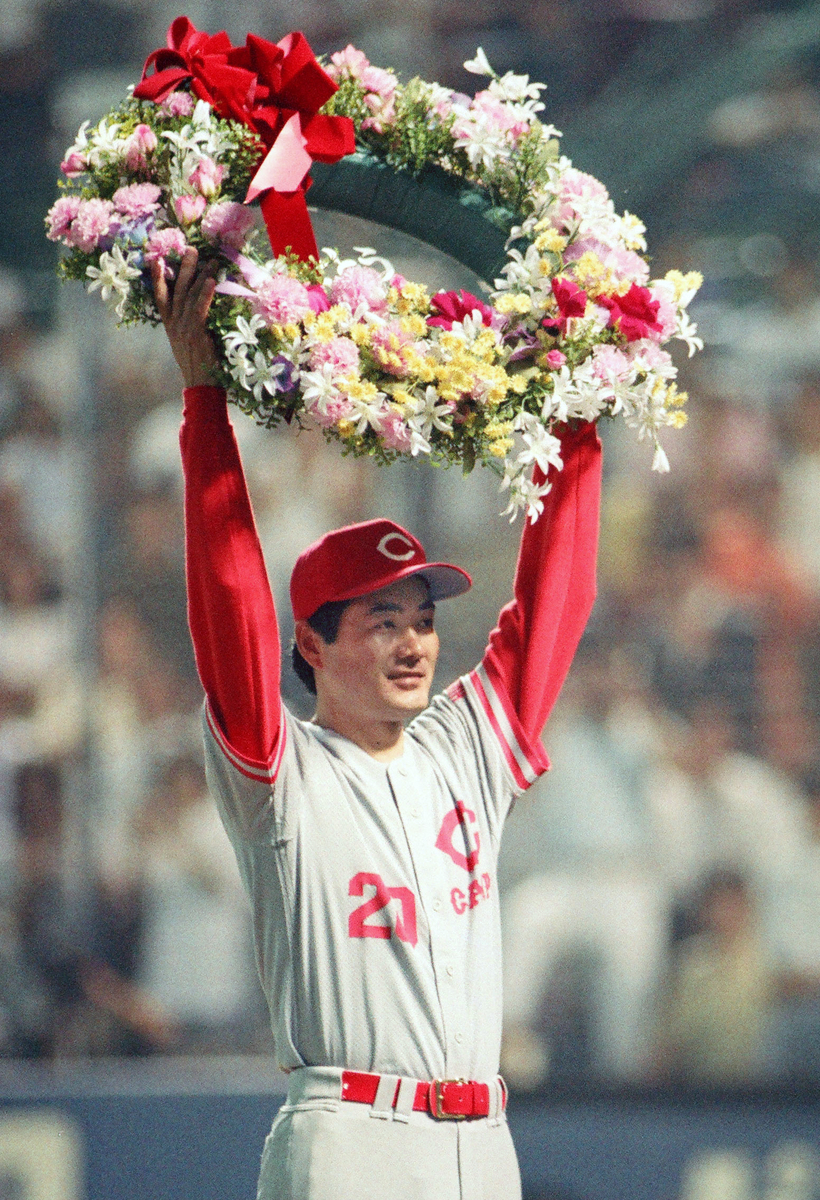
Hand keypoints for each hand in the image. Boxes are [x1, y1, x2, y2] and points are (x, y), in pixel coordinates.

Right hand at [151, 247, 220, 387]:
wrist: (200, 384)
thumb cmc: (199, 363)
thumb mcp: (187, 341)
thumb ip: (189, 323)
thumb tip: (198, 306)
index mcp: (170, 324)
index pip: (161, 296)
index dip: (158, 277)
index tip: (156, 258)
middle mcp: (174, 323)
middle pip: (177, 289)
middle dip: (184, 267)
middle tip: (191, 248)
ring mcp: (183, 327)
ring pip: (190, 295)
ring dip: (200, 276)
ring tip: (210, 260)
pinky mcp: (195, 332)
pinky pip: (199, 308)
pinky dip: (205, 293)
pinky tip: (211, 281)